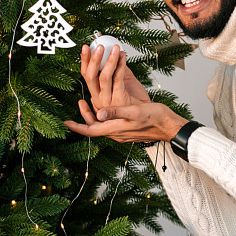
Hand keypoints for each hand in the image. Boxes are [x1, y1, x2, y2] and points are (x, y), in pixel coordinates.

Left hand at [64, 101, 187, 143]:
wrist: (170, 126)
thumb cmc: (155, 118)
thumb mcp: (135, 112)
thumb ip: (116, 112)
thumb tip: (99, 113)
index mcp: (115, 129)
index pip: (91, 130)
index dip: (77, 126)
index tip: (65, 122)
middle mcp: (116, 133)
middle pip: (94, 127)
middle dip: (84, 117)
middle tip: (78, 104)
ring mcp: (122, 133)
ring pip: (102, 125)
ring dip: (93, 115)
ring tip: (87, 102)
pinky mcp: (128, 130)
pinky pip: (110, 124)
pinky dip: (104, 115)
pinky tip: (106, 106)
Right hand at [81, 44, 149, 113]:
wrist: (148, 115)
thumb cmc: (135, 100)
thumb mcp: (123, 82)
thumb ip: (117, 70)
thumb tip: (114, 54)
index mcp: (97, 94)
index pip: (86, 76)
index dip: (85, 61)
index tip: (85, 47)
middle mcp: (99, 99)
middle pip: (90, 77)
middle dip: (93, 59)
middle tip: (98, 46)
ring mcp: (109, 101)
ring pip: (104, 77)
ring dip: (109, 60)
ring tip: (115, 48)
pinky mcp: (120, 100)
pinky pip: (118, 79)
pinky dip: (120, 65)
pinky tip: (123, 56)